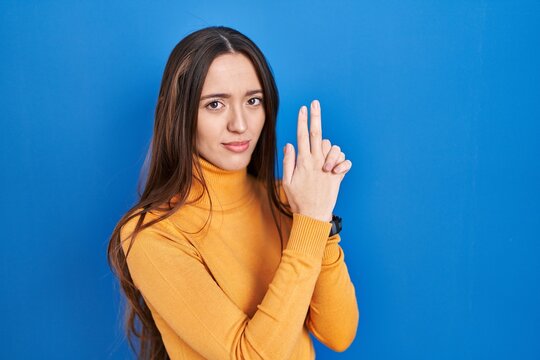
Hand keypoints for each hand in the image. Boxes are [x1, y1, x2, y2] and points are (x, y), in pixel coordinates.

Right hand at [282, 100, 348, 221]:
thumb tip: (289, 144)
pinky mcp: (338, 175)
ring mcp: (328, 168)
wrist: (313, 215)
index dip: (302, 120)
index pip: (301, 135)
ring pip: (331, 146)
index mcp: (303, 161)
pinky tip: (336, 168)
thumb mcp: (287, 181)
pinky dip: (342, 160)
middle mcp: (317, 161)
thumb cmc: (298, 200)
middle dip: (315, 117)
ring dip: (329, 148)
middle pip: (316, 133)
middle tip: (315, 103)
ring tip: (325, 161)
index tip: (302, 108)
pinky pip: (345, 160)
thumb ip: (288, 161)